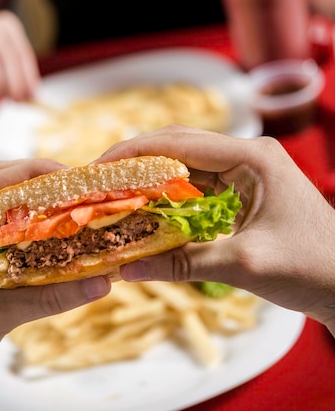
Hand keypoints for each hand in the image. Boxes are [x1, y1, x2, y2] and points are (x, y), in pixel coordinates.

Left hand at [0, 158, 109, 410]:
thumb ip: (49, 298)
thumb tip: (101, 282)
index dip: (31, 173)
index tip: (69, 177)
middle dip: (38, 185)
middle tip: (77, 191)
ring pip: (1, 209)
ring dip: (35, 206)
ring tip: (72, 209)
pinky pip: (3, 234)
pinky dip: (30, 231)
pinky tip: (55, 238)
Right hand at [95, 125, 334, 331]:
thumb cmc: (311, 267)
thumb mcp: (243, 264)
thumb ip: (182, 263)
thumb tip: (127, 268)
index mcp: (251, 158)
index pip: (180, 142)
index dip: (135, 152)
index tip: (100, 167)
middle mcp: (246, 157)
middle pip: (178, 148)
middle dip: (137, 163)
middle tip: (100, 183)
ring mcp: (245, 174)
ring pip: (185, 169)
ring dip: (151, 182)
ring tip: (115, 197)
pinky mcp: (242, 194)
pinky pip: (197, 190)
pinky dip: (169, 200)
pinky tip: (147, 214)